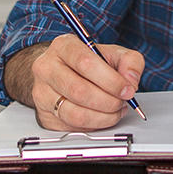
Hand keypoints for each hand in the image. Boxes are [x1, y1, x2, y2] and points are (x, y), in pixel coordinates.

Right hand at [29, 34, 144, 131]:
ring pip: (74, 113)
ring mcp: (42, 93)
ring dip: (102, 117)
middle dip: (108, 101)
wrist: (62, 71)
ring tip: (115, 111)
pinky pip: (71, 127)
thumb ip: (129, 61)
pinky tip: (102, 116)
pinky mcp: (44, 115)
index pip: (85, 63)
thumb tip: (131, 80)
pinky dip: (93, 125)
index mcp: (64, 46)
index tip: (127, 89)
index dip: (110, 80)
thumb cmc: (88, 62)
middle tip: (122, 102)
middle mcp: (47, 68)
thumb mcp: (113, 53)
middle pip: (79, 90)